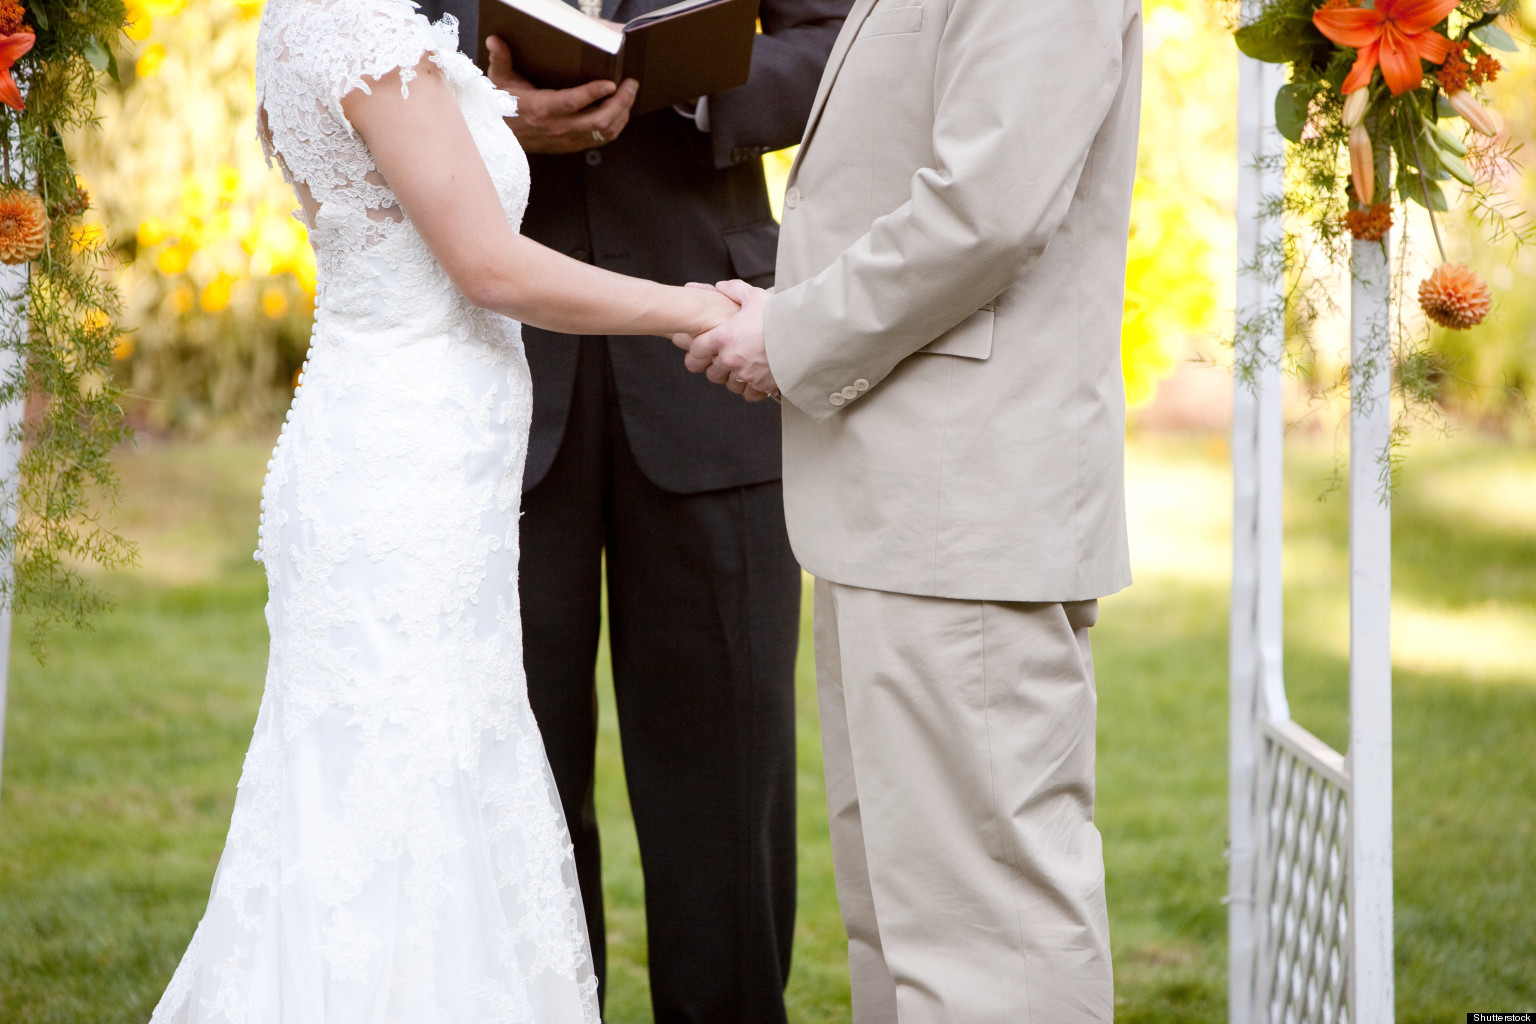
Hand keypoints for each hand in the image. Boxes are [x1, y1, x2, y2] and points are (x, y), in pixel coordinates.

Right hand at [485, 36, 637, 153]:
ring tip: (629, 94)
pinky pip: (602, 139)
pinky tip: (621, 110)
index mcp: (541, 109)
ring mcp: (568, 140)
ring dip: (622, 113)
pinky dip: (616, 125)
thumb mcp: (499, 81)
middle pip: (599, 121)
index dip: (593, 93)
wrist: (500, 138)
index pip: (572, 103)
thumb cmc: (503, 105)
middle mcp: (558, 128)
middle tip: (630, 84)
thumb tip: (494, 40)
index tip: (610, 82)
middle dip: (621, 102)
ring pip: (605, 132)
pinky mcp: (573, 146)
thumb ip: (501, 59)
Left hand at [674, 280, 776, 401]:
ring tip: (741, 369)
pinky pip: (748, 394)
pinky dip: (750, 389)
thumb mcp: (754, 296)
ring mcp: (746, 374)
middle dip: (715, 367)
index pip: (696, 352)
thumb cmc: (779, 314)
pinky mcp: (763, 385)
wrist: (805, 333)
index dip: (696, 353)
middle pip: (711, 372)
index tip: (699, 353)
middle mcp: (731, 359)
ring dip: (732, 378)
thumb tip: (720, 287)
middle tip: (723, 360)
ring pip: (729, 385)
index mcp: (723, 337)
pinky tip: (755, 380)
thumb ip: (734, 290)